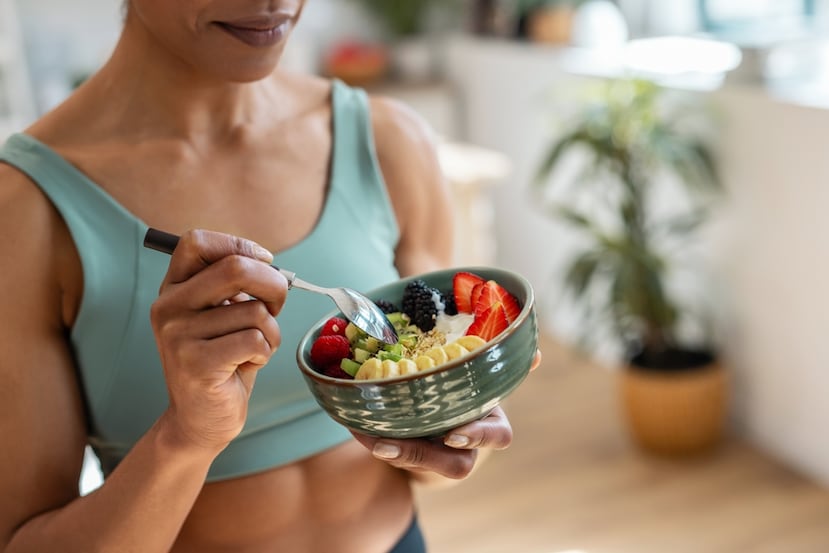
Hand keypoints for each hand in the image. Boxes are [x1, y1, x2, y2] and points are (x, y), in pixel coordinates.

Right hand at [150, 229, 286, 451]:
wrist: (200, 420)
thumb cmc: (224, 361)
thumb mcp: (224, 315)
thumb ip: (235, 286)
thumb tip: (270, 264)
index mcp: (173, 289)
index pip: (196, 241)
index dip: (239, 245)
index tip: (264, 262)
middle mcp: (168, 307)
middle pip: (235, 268)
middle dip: (273, 285)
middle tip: (277, 305)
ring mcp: (177, 335)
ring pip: (254, 311)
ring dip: (271, 330)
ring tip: (254, 349)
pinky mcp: (195, 364)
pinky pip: (255, 339)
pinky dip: (266, 351)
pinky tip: (249, 364)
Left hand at [351, 348, 541, 479]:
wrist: (446, 428)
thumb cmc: (468, 395)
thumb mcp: (485, 379)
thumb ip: (502, 365)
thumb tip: (537, 354)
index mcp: (490, 423)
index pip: (497, 437)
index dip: (477, 436)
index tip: (452, 433)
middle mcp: (467, 447)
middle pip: (455, 464)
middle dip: (420, 455)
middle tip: (388, 445)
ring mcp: (439, 459)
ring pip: (420, 465)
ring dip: (393, 452)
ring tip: (369, 437)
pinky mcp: (413, 461)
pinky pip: (395, 458)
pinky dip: (374, 441)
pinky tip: (357, 426)